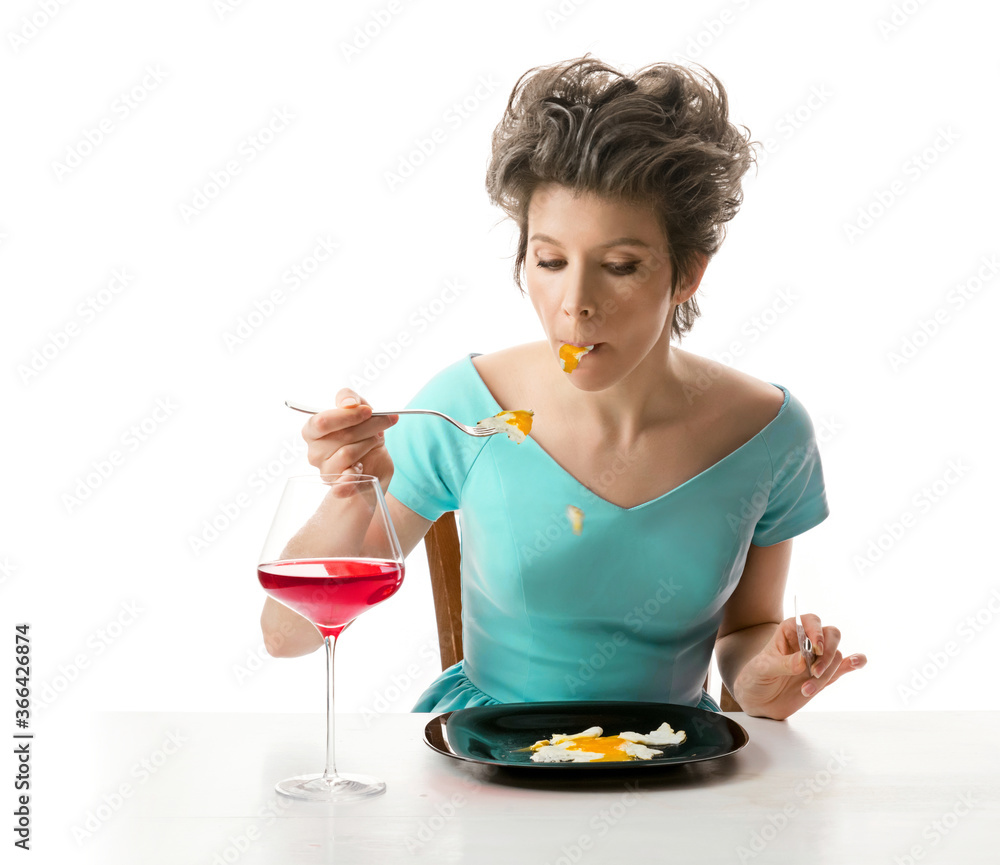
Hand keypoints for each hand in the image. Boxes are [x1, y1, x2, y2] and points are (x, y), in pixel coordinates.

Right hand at [302, 389, 398, 493]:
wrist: (374, 463)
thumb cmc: (362, 433)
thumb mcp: (358, 408)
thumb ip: (349, 398)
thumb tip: (348, 403)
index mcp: (312, 430)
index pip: (322, 421)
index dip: (348, 415)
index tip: (369, 411)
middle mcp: (314, 452)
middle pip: (342, 436)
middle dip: (369, 426)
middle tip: (387, 420)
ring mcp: (325, 471)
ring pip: (348, 453)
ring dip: (370, 443)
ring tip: (376, 440)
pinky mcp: (338, 487)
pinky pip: (343, 484)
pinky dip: (352, 477)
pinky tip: (361, 469)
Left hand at [733, 614, 866, 719]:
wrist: (759, 700)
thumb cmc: (755, 678)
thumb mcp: (761, 669)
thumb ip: (782, 664)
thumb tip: (803, 661)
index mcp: (790, 631)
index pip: (810, 620)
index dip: (816, 631)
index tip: (816, 648)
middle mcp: (807, 642)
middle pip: (831, 635)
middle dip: (827, 653)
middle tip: (814, 672)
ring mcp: (818, 659)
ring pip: (837, 656)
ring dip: (826, 674)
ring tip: (805, 689)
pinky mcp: (825, 675)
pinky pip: (846, 665)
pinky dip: (855, 662)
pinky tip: (857, 662)